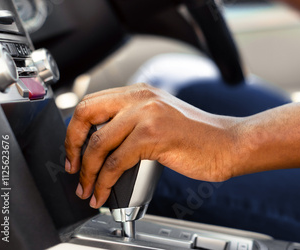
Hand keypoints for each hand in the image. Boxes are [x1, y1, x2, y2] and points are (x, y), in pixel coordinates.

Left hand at [65, 83, 240, 207]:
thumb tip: (101, 144)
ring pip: (98, 144)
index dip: (75, 129)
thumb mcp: (160, 120)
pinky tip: (105, 191)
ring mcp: (147, 115)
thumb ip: (132, 123)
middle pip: (86, 115)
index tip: (73, 150)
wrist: (228, 144)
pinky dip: (105, 182)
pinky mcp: (153, 136)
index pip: (91, 103)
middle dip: (72, 146)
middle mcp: (141, 98)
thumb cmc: (199, 138)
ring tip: (88, 189)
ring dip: (88, 173)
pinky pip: (116, 162)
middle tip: (73, 167)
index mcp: (140, 92)